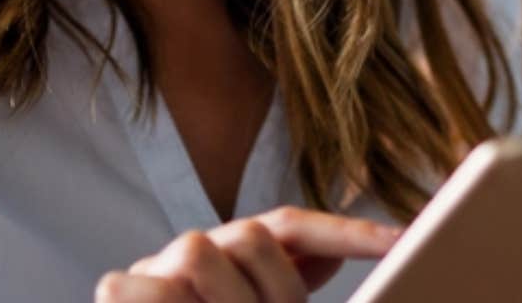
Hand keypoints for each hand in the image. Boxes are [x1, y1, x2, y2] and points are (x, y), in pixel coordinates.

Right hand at [95, 207, 399, 302]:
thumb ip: (286, 282)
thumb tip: (328, 256)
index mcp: (239, 256)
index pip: (293, 227)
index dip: (346, 231)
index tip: (402, 240)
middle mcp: (200, 250)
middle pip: (250, 234)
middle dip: (277, 287)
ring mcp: (157, 269)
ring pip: (197, 251)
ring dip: (227, 299)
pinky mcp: (118, 290)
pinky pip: (139, 285)